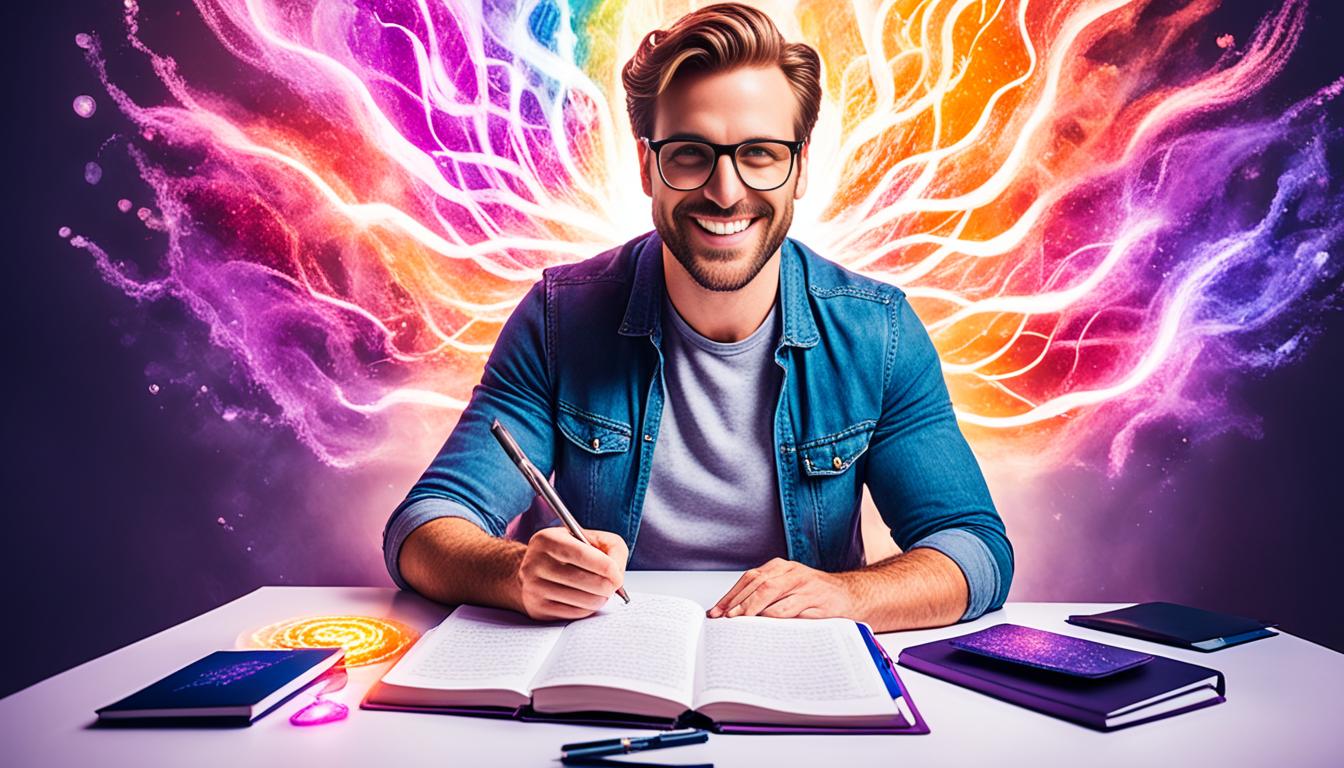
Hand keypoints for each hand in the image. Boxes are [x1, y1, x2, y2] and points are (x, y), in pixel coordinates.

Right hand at [516, 527, 628, 620]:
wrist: (527, 571)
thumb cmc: (565, 553)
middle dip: (608, 586)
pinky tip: (588, 599)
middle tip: (614, 585)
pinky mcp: (538, 609)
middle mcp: (536, 563)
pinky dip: (589, 608)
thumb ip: (609, 546)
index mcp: (547, 540)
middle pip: (585, 581)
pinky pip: (576, 613)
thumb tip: (618, 574)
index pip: (583, 555)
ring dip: (601, 598)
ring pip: (583, 601)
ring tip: (601, 591)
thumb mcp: (584, 536)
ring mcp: (534, 588)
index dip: (607, 567)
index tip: (618, 575)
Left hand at [708, 558, 855, 619]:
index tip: (716, 611)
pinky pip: (789, 607)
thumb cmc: (814, 596)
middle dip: (737, 602)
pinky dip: (773, 616)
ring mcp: (804, 583)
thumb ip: (765, 596)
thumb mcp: (788, 589)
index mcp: (780, 567)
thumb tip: (734, 614)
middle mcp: (790, 571)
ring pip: (770, 593)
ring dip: (751, 608)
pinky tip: (763, 625)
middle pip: (756, 584)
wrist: (850, 596)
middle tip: (724, 618)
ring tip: (738, 621)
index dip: (731, 595)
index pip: (749, 579)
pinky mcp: (816, 598)